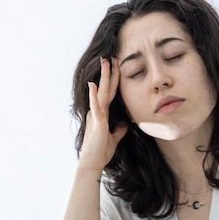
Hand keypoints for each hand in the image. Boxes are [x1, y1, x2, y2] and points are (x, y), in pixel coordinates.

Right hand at [79, 57, 127, 172]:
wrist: (92, 163)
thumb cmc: (101, 151)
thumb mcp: (114, 138)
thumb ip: (119, 129)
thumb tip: (126, 123)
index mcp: (102, 114)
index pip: (109, 92)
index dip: (113, 79)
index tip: (116, 66)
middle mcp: (98, 111)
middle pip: (105, 87)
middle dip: (109, 72)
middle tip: (112, 56)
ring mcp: (97, 115)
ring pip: (101, 92)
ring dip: (103, 76)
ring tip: (105, 62)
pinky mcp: (97, 122)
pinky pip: (96, 106)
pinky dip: (94, 95)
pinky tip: (93, 84)